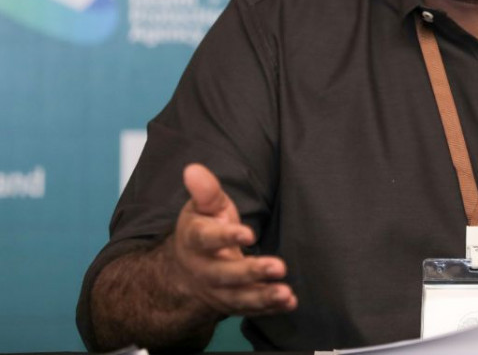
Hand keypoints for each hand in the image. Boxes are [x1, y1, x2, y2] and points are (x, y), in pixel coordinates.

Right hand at [169, 163, 296, 316]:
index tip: (248, 234)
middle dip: (251, 272)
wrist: (187, 266)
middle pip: (225, 275)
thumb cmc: (203, 227)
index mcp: (195, 240)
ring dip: (263, 296)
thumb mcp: (203, 206)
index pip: (207, 240)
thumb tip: (193, 169)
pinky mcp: (232, 302)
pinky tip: (290, 302)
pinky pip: (251, 309)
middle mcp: (204, 269)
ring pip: (239, 298)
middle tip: (279, 266)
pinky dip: (271, 308)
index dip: (226, 237)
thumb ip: (205, 191)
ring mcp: (218, 290)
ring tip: (285, 293)